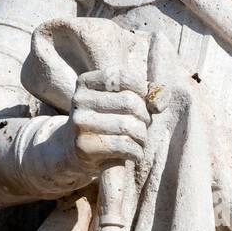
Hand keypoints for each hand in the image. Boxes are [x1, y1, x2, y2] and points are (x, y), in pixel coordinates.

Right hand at [58, 64, 151, 185]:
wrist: (73, 150)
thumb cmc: (106, 121)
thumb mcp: (119, 101)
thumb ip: (145, 94)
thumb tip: (159, 103)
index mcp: (86, 82)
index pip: (122, 77)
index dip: (141, 89)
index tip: (143, 102)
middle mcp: (79, 100)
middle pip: (130, 103)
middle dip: (145, 117)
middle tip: (142, 126)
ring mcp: (79, 123)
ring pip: (129, 126)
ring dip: (142, 137)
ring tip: (139, 141)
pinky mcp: (84, 146)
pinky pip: (123, 146)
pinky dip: (137, 152)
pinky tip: (134, 153)